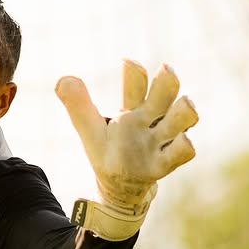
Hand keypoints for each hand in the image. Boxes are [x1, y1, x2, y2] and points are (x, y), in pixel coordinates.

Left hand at [55, 59, 198, 238]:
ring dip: (185, 109)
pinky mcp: (165, 163)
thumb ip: (78, 105)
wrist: (119, 185)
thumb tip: (62, 80)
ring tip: (186, 102)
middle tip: (166, 69)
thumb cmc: (109, 150)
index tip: (127, 62)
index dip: (134, 73)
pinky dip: (184, 145)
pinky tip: (182, 140)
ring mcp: (161, 140)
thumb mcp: (90, 129)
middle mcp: (151, 120)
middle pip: (166, 93)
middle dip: (168, 80)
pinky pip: (183, 151)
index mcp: (132, 109)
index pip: (136, 85)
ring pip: (184, 117)